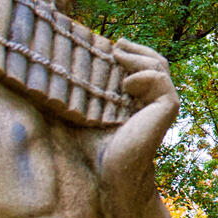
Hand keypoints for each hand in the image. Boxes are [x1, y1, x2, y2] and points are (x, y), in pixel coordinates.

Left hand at [97, 40, 178, 202]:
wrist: (114, 175)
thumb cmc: (96, 150)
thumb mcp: (85, 113)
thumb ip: (81, 93)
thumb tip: (49, 74)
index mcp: (140, 102)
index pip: (142, 68)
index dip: (130, 53)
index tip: (110, 46)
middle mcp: (154, 102)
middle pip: (155, 62)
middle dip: (137, 49)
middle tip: (117, 43)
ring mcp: (164, 104)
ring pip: (158, 65)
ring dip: (138, 56)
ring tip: (117, 54)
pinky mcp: (167, 108)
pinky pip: (159, 79)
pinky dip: (143, 75)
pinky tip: (126, 85)